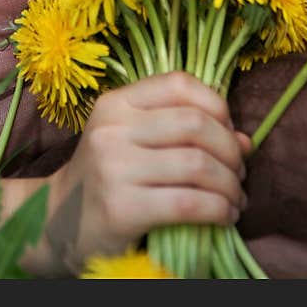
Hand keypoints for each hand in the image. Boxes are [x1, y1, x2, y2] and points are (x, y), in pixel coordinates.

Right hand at [39, 71, 250, 275]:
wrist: (60, 223)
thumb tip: (246, 140)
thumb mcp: (134, 140)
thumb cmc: (108, 176)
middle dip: (231, 150)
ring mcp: (114, 168)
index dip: (217, 105)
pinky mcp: (122, 208)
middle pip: (195, 124)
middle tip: (239, 172)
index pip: (179, 83)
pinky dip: (219, 210)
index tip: (229, 132)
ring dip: (230, 185)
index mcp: (115, 103)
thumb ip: (183, 131)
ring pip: (198, 165)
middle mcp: (112, 129)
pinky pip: (189, 203)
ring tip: (235, 198)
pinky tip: (224, 216)